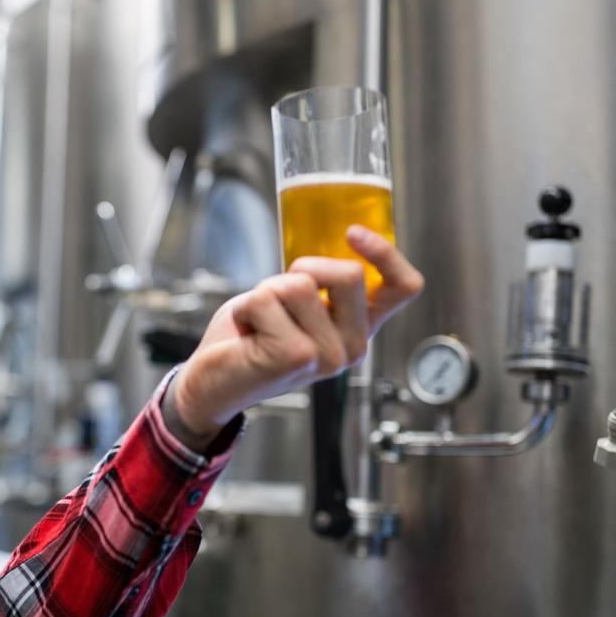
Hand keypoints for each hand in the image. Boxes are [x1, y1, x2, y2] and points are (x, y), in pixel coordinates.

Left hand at [166, 226, 423, 446]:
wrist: (212, 383)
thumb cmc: (252, 337)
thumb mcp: (297, 303)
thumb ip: (321, 283)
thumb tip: (330, 240)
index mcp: (359, 329)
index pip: (403, 288)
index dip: (387, 254)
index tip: (353, 232)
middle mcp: (352, 348)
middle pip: (350, 273)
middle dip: (304, 268)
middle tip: (278, 299)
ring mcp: (327, 356)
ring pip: (300, 283)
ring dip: (267, 291)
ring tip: (259, 322)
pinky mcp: (294, 357)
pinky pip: (266, 299)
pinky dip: (246, 307)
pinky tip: (247, 334)